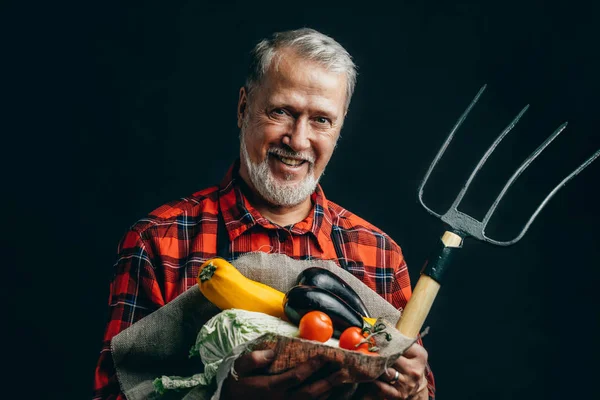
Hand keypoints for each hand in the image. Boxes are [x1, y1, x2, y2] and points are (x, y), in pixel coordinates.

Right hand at [220, 349, 351, 399]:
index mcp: (270, 388)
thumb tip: (271, 352)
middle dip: (329, 381)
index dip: (313, 366)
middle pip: (310, 393)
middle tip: (344, 370)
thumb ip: (253, 360)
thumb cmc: (236, 384)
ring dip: (328, 392)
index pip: (296, 377)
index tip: (326, 355)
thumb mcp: (238, 369)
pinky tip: (330, 393)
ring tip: (343, 380)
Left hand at [354, 342, 428, 399]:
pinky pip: (381, 386)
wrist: (415, 387)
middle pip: (392, 357)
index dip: (387, 341)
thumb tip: (379, 324)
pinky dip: (374, 380)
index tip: (375, 337)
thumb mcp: (410, 351)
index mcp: (419, 356)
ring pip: (385, 371)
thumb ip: (400, 340)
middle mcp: (415, 370)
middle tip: (367, 347)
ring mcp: (407, 383)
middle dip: (379, 353)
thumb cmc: (409, 364)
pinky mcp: (399, 394)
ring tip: (368, 360)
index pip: (401, 344)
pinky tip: (370, 375)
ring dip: (375, 366)